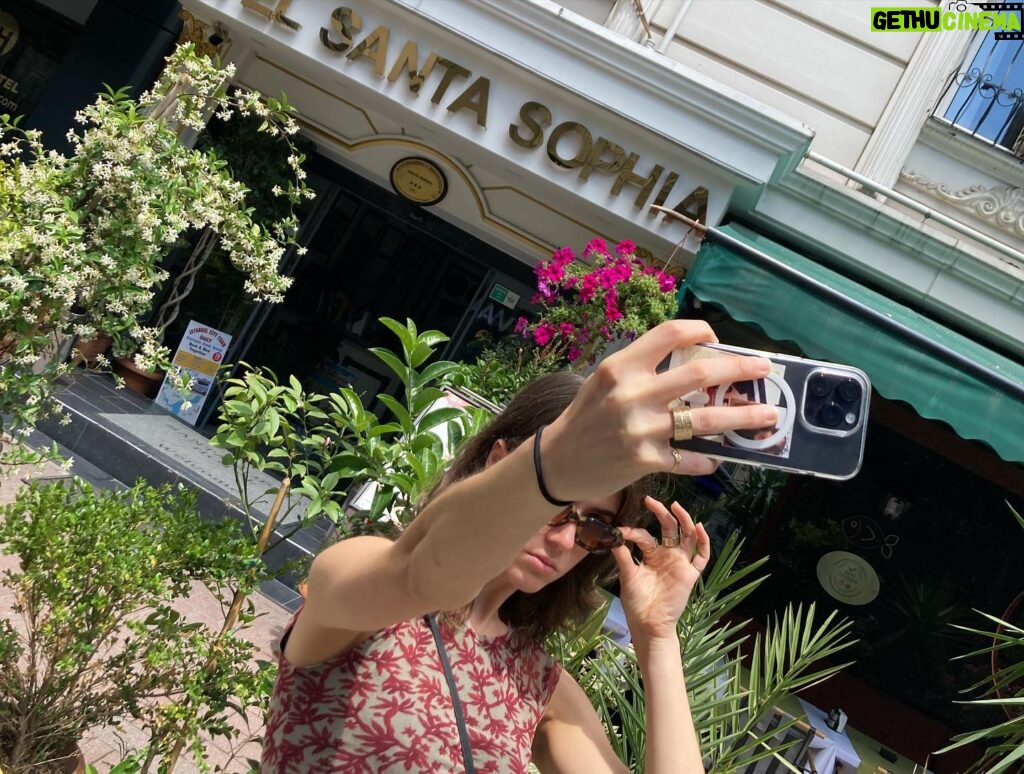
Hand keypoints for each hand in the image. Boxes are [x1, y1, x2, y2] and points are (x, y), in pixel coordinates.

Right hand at [541, 320, 777, 501]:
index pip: (670, 334)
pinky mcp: (645, 459)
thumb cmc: (584, 418)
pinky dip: (708, 459)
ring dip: (743, 417)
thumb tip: (694, 365)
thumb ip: (641, 371)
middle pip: (700, 374)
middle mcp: (631, 393)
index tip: (717, 339)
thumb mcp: (605, 383)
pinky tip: (718, 457)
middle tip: (764, 369)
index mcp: (621, 366)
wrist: (555, 462)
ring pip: (706, 420)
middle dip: (740, 370)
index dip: (700, 331)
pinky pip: (689, 457)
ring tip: (768, 416)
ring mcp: (640, 428)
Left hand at [611, 495, 709, 641]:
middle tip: (650, 500)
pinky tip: (698, 527)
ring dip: (684, 520)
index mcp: (651, 555)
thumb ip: (623, 557)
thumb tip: (612, 537)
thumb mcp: (628, 576)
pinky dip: (703, 541)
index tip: (620, 530)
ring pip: (687, 536)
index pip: (645, 535)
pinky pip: (701, 556)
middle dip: (661, 513)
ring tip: (676, 506)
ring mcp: (680, 563)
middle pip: (669, 528)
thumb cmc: (637, 602)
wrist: (649, 625)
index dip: (633, 532)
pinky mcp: (690, 574)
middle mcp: (667, 555)